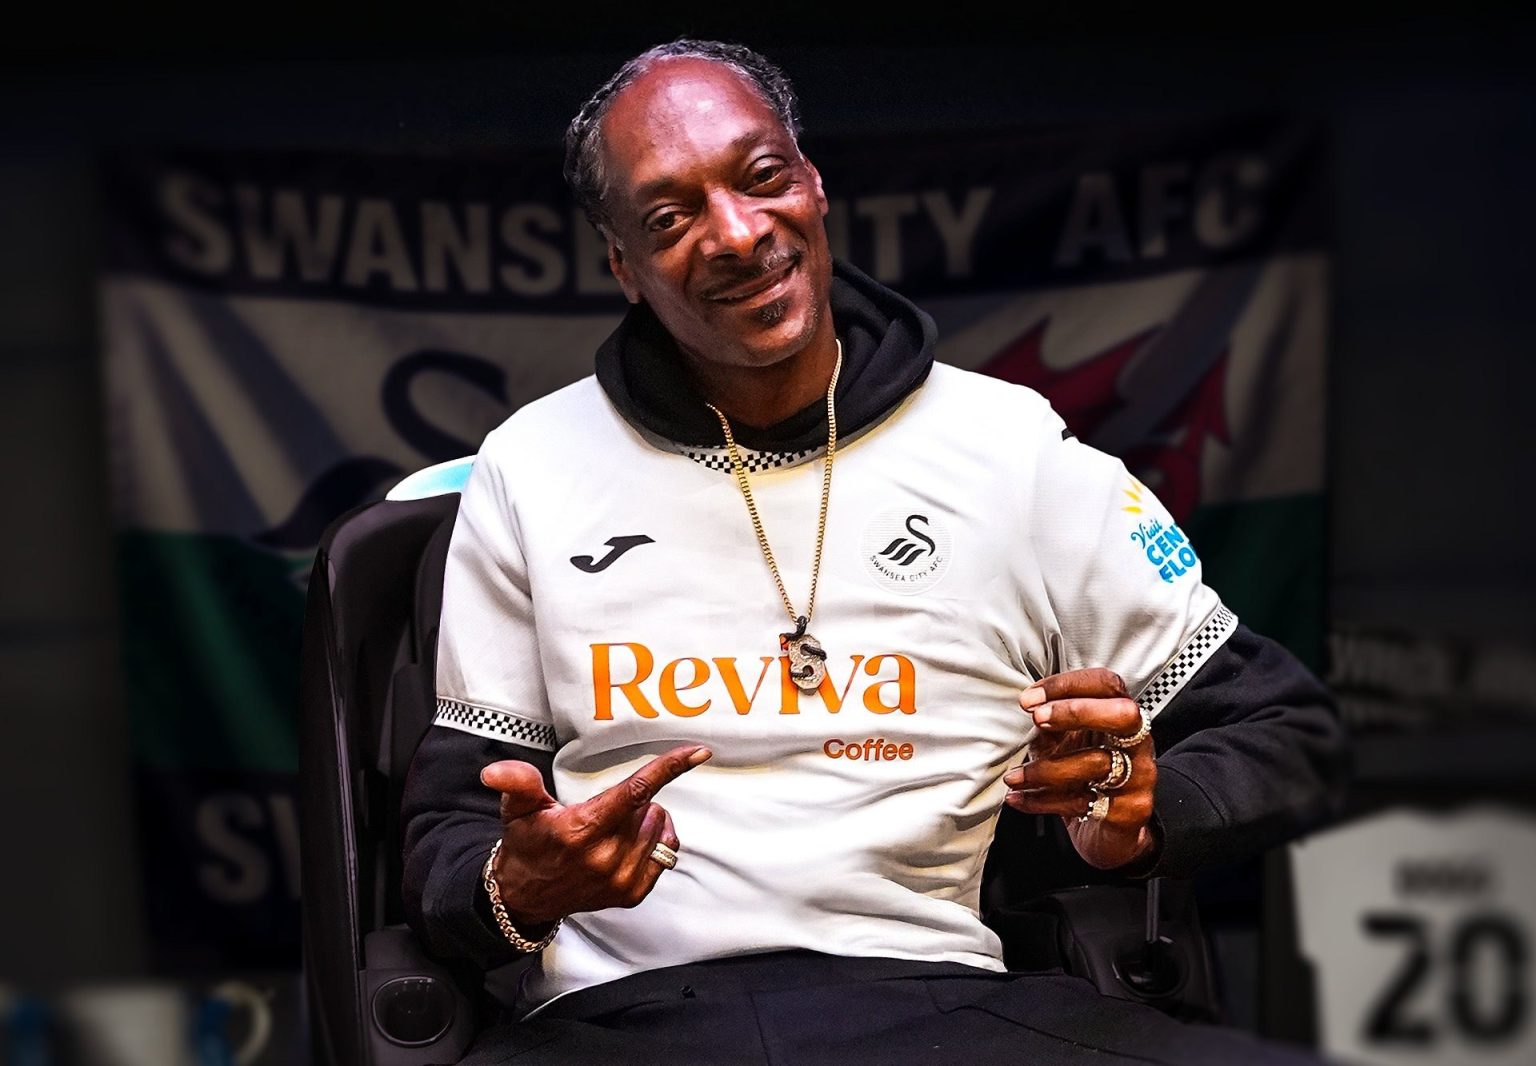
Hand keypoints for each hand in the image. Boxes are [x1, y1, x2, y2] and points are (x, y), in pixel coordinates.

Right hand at [480, 744, 710, 927]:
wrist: (525, 895)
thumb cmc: (528, 844)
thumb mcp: (518, 808)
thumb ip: (517, 783)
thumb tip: (495, 771)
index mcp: (581, 830)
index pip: (635, 792)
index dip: (668, 768)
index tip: (698, 752)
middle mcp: (605, 858)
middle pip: (648, 807)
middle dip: (632, 800)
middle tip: (600, 812)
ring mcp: (622, 879)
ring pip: (658, 827)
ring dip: (642, 820)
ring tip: (610, 829)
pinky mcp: (632, 893)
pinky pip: (665, 852)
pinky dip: (654, 840)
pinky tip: (628, 842)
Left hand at [1002, 668, 1157, 870]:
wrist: (1107, 833)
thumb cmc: (1083, 778)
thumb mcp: (1063, 744)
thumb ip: (1050, 723)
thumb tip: (1028, 705)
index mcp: (1121, 718)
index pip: (1107, 684)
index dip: (1068, 685)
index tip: (1029, 699)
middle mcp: (1138, 743)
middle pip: (1123, 714)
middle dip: (1076, 711)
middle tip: (1037, 719)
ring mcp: (1139, 777)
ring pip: (1097, 763)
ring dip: (1046, 768)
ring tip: (1014, 776)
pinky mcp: (1130, 811)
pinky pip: (1083, 802)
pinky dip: (1043, 801)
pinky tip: (1018, 798)